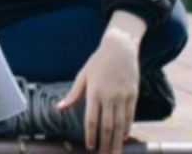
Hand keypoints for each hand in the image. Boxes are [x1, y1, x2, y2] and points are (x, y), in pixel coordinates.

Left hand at [60, 16, 145, 153]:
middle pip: (107, 126)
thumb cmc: (98, 61)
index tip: (89, 147)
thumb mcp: (83, 75)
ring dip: (117, 141)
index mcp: (94, 92)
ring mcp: (123, 96)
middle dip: (105, 143)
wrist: (121, 47)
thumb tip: (58, 108)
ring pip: (121, 124)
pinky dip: (127, 128)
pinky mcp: (133, 95)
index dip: (90, 136)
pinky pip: (131, 116)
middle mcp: (110, 96)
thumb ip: (73, 94)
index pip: (92, 120)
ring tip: (115, 153)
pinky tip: (123, 138)